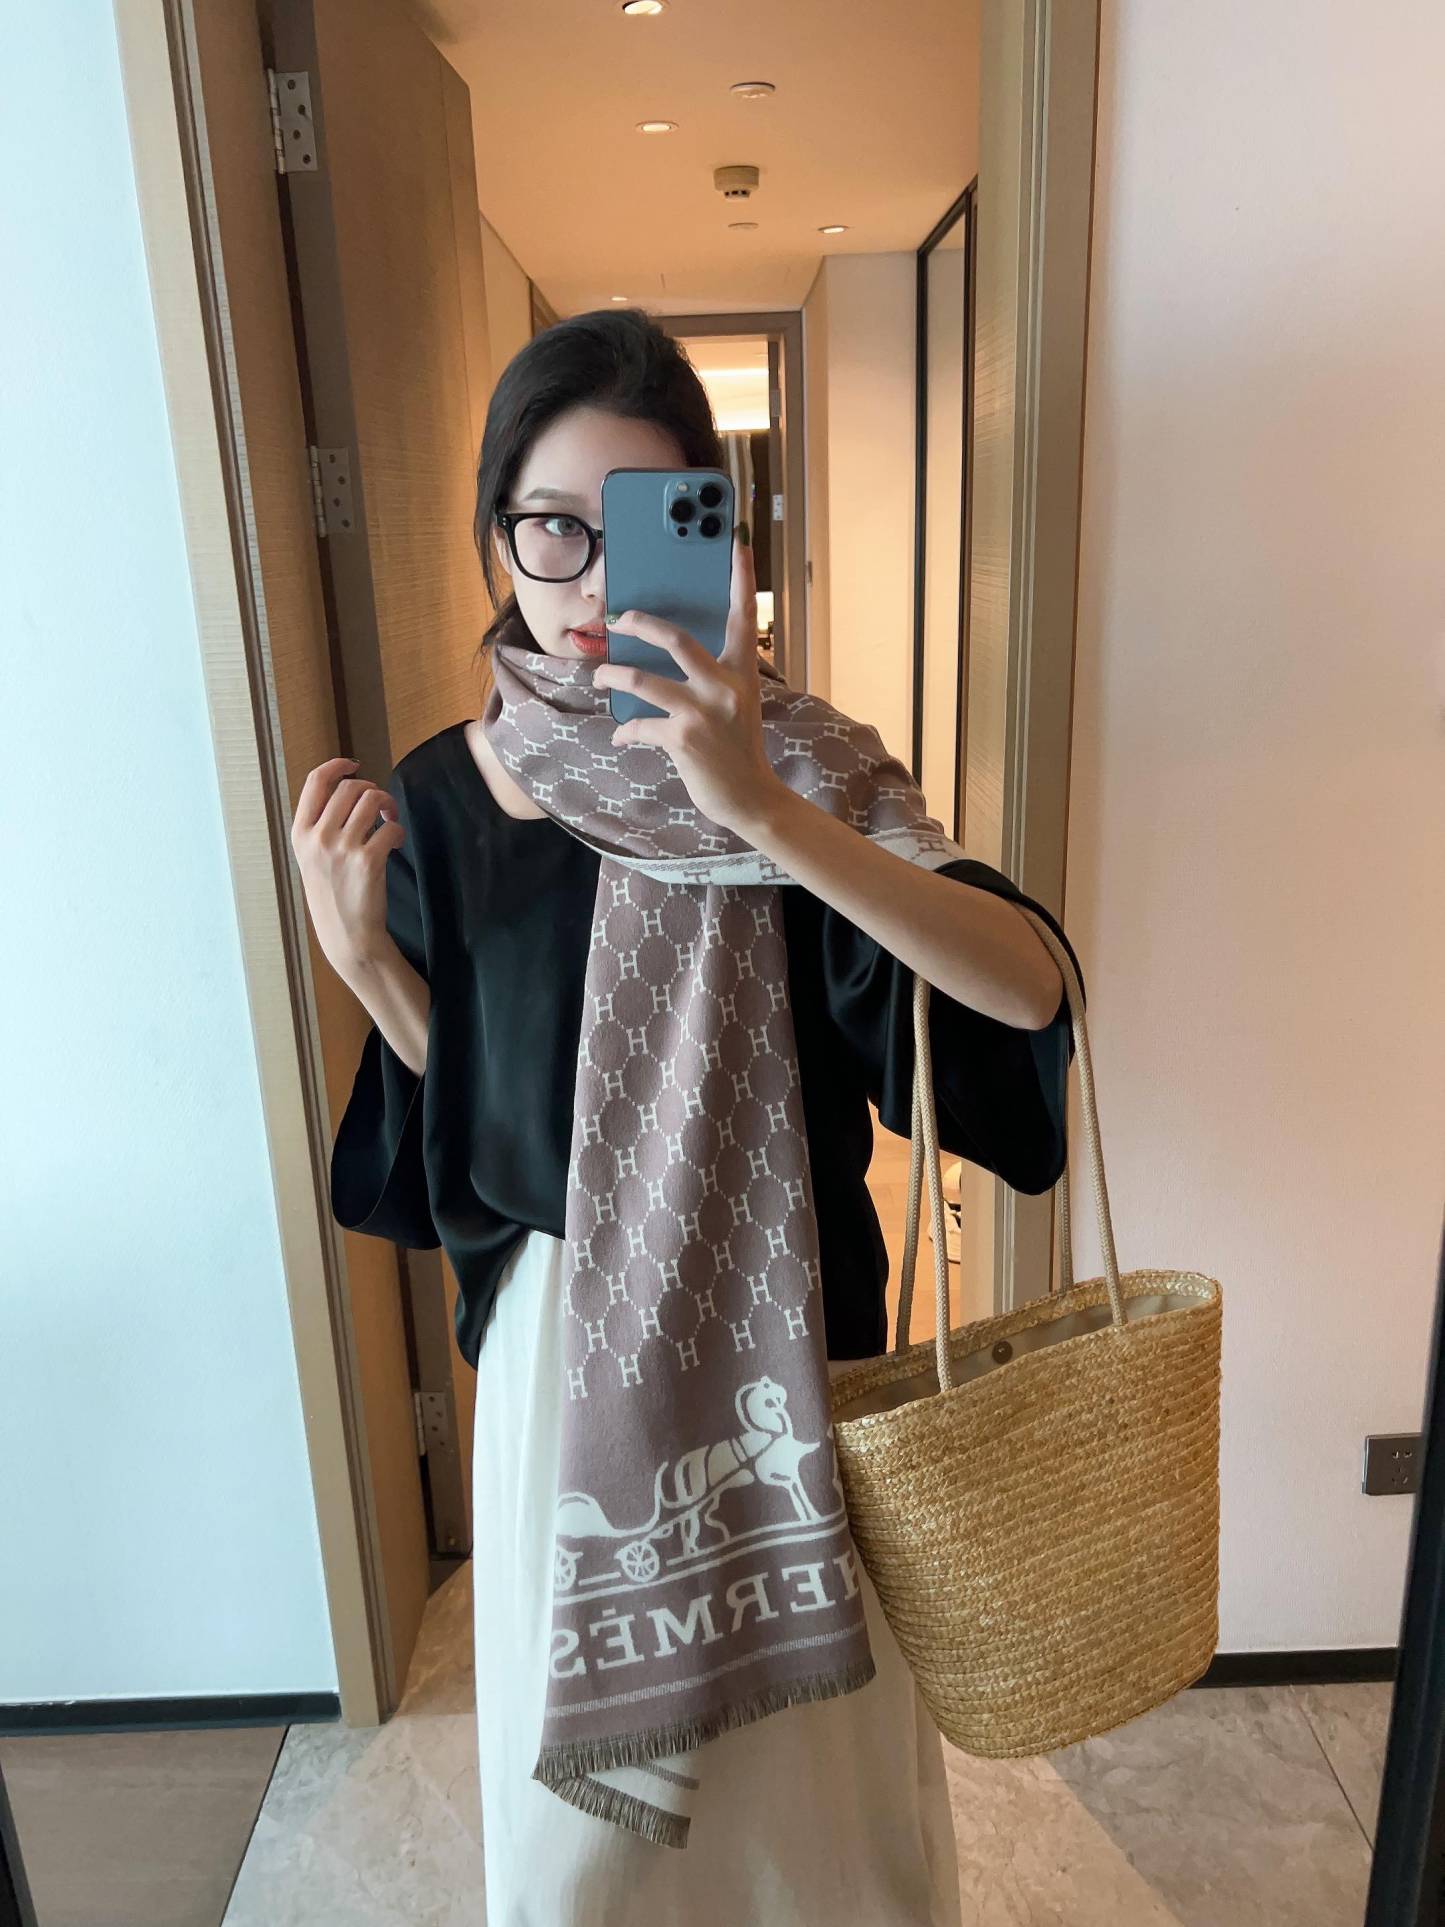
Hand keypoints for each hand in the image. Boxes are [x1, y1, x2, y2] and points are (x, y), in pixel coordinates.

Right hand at [290, 757, 403, 976]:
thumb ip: (320, 826)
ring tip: (389, 821)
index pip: (315, 781)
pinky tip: (394, 843)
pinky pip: (390, 827)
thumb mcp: (311, 859)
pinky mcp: (368, 860)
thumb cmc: (333, 896)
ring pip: (372, 799)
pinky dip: (397, 830)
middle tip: (380, 806)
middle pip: (350, 787)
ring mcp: (342, 848)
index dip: (337, 766)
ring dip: (387, 805)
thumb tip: (346, 790)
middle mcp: (317, 837)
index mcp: (300, 833)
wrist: (347, 936)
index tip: (354, 765)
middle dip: (371, 789)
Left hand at [592, 529, 786, 836]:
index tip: (736, 543)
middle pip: (675, 639)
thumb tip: (668, 658)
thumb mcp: (737, 705)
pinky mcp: (683, 739)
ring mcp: (703, 712)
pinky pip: (640, 725)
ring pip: (643, 681)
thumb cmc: (739, 749)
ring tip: (600, 678)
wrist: (750, 798)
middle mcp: (725, 687)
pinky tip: (620, 736)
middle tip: (617, 619)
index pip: (743, 617)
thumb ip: (714, 679)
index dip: (741, 579)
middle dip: (639, 624)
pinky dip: (626, 731)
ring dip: (612, 677)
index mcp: (742, 673)